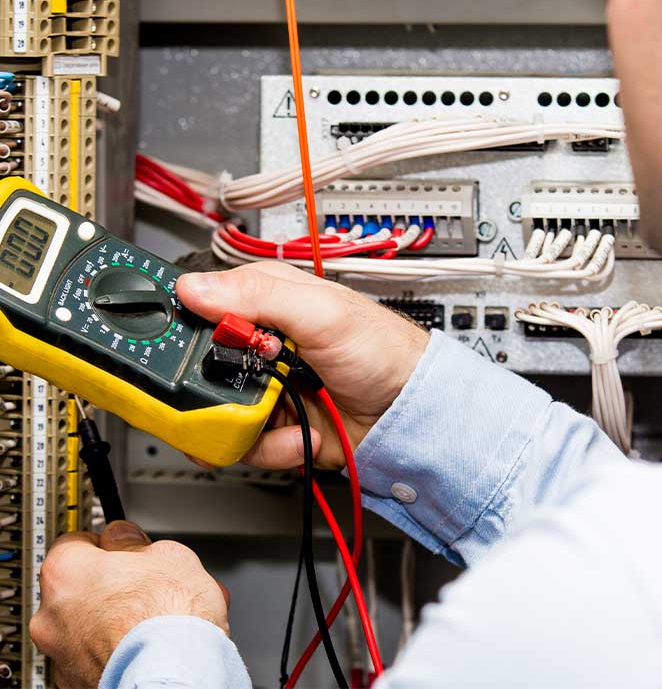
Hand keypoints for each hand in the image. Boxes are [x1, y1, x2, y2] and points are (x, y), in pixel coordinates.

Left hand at [30, 521, 229, 688]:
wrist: (174, 674)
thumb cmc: (168, 617)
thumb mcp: (167, 554)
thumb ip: (136, 543)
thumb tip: (126, 540)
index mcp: (66, 573)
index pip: (74, 542)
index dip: (107, 543)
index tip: (125, 545)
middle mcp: (52, 617)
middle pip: (81, 588)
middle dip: (113, 584)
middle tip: (149, 583)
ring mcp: (62, 656)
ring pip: (89, 626)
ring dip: (117, 619)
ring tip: (162, 618)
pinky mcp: (78, 686)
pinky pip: (97, 656)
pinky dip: (118, 649)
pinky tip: (152, 644)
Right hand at [177, 262, 428, 469]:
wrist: (409, 413)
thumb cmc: (382, 350)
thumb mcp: (323, 312)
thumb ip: (260, 296)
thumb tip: (194, 287)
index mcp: (264, 304)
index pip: (202, 310)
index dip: (184, 332)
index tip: (177, 354)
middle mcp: (259, 345)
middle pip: (198, 370)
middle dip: (210, 394)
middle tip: (234, 399)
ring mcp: (265, 387)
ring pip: (215, 414)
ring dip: (246, 428)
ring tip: (282, 420)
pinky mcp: (274, 425)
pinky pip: (244, 445)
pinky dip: (270, 449)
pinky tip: (301, 437)